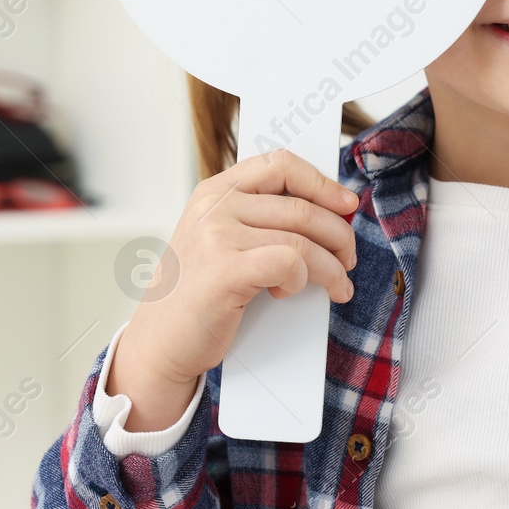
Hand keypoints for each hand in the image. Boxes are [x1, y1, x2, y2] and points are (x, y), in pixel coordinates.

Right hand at [107, 149, 359, 430]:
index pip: (280, 164)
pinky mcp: (225, 270)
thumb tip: (332, 212)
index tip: (347, 204)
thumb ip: (259, 220)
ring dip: (332, 266)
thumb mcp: (219, 242)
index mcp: (213, 191)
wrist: (160, 344)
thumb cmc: (199, 296)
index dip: (322, 183)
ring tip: (338, 285)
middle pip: (301, 206)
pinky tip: (290, 293)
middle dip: (339, 234)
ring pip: (303, 238)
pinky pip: (291, 263)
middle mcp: (214, 206)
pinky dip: (304, 280)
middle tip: (349, 259)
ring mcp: (216, 235)